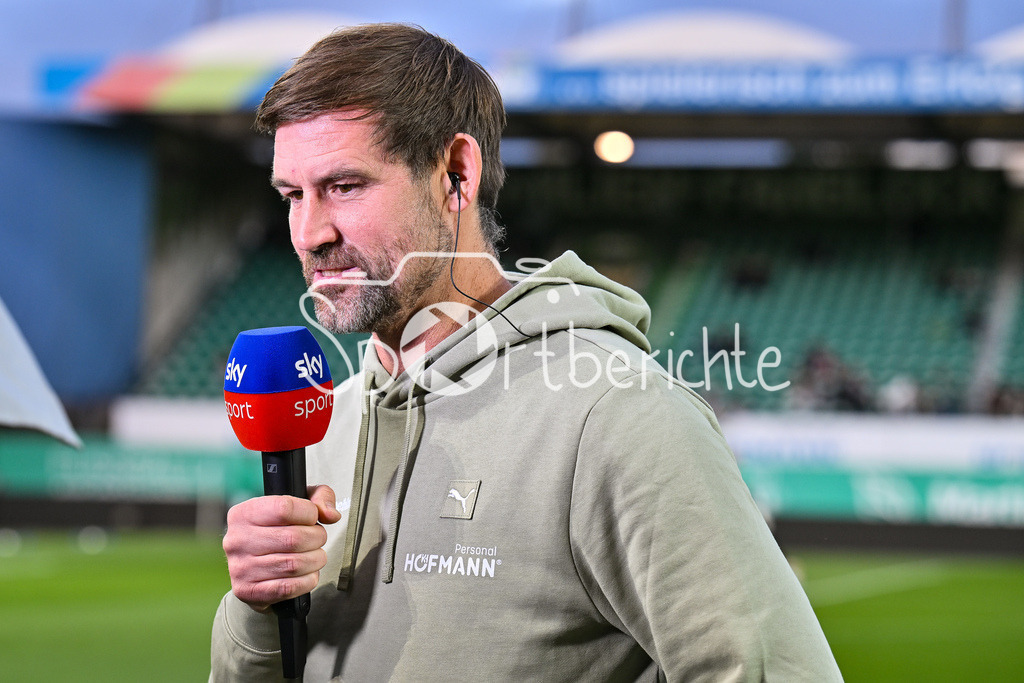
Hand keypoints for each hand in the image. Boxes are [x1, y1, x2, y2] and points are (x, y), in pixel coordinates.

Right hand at [223, 484, 341, 612]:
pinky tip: (308, 574)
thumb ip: (319, 497)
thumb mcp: (296, 503)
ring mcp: (240, 567)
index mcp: (244, 513)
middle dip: (317, 538)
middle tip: (317, 539)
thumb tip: (331, 514)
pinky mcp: (247, 591)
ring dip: (315, 560)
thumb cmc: (276, 530)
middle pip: (293, 538)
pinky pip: (288, 588)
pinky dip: (308, 581)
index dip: (309, 513)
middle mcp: (238, 540)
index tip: (312, 518)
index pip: (285, 508)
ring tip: (314, 556)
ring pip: (294, 565)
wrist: (251, 567)